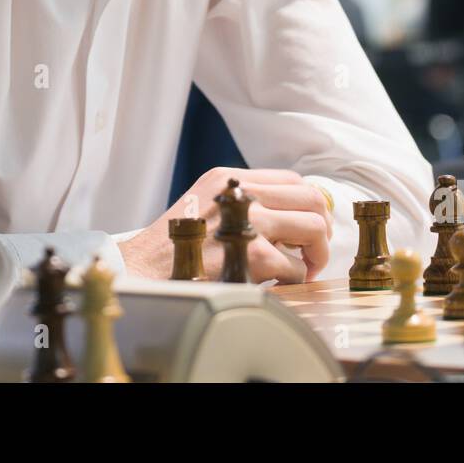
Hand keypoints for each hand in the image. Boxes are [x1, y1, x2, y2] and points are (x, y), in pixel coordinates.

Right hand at [117, 167, 333, 283]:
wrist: (142, 272)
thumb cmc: (172, 246)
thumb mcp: (203, 202)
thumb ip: (239, 201)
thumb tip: (289, 217)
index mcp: (229, 178)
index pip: (291, 179)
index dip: (307, 205)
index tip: (305, 226)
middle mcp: (241, 193)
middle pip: (311, 198)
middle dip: (321, 227)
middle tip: (312, 250)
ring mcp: (249, 223)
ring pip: (313, 228)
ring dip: (315, 253)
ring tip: (302, 269)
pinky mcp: (253, 256)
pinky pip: (296, 266)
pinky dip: (293, 279)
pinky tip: (277, 284)